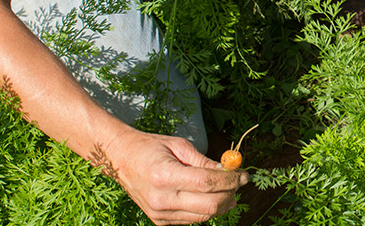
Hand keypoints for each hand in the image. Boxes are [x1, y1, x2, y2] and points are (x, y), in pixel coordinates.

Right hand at [102, 129, 248, 224]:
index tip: (244, 175)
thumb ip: (204, 161)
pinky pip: (191, 219)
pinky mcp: (159, 221)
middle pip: (209, 205)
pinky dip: (206, 209)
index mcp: (165, 176)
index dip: (230, 180)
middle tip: (238, 183)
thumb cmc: (150, 147)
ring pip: (203, 216)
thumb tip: (228, 170)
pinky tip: (212, 197)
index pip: (207, 183)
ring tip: (230, 191)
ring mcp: (159, 214)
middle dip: (230, 194)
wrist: (120, 159)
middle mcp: (161, 199)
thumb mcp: (179, 146)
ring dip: (222, 204)